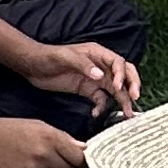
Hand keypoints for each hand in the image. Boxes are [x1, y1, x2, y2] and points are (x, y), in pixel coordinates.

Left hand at [25, 39, 140, 116]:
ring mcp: (95, 79)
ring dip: (122, 100)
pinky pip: (101, 99)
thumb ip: (83, 65)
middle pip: (124, 75)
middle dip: (132, 86)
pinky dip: (102, 107)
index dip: (122, 74)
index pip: (118, 63)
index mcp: (97, 54)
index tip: (118, 87)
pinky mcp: (87, 90)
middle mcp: (100, 66)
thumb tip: (101, 76)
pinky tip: (96, 113)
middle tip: (135, 98)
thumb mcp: (65, 57)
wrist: (32, 66)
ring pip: (116, 89)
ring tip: (126, 114)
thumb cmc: (48, 56)